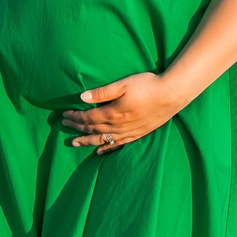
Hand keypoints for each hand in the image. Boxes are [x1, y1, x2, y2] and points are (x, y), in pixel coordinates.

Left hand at [61, 72, 186, 153]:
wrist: (172, 95)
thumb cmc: (148, 86)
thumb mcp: (123, 84)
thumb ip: (102, 92)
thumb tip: (82, 98)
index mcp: (112, 113)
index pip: (88, 117)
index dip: (75, 117)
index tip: (64, 114)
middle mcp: (118, 126)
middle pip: (92, 129)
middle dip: (77, 127)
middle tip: (64, 125)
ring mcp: (128, 132)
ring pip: (103, 139)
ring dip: (87, 141)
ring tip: (75, 143)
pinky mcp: (138, 134)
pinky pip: (118, 145)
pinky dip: (107, 149)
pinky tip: (100, 152)